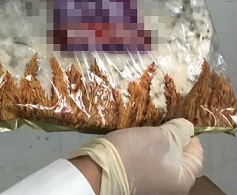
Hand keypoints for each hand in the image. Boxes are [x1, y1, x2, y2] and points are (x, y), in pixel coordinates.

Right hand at [69, 119, 203, 194]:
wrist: (101, 168)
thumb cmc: (136, 154)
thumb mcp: (162, 137)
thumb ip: (180, 131)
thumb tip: (187, 127)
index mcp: (184, 178)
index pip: (196, 151)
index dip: (188, 132)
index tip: (175, 117)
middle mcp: (171, 182)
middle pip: (178, 152)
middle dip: (170, 133)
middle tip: (160, 117)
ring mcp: (154, 179)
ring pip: (161, 152)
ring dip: (155, 136)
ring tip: (147, 122)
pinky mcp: (137, 173)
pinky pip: (147, 155)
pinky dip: (144, 143)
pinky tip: (136, 132)